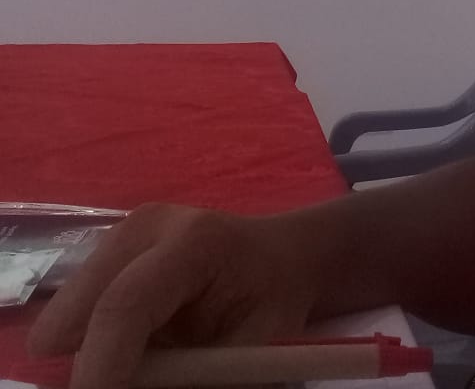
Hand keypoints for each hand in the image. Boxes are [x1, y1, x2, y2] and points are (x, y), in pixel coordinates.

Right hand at [29, 203, 319, 388]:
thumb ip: (194, 375)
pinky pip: (82, 312)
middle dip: (85, 365)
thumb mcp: (247, 346)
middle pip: (81, 305)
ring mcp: (122, 234)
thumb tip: (138, 387)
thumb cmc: (272, 300)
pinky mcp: (109, 252)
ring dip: (91, 353)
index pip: (124, 306)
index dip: (100, 367)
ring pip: (71, 313)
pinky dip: (95, 341)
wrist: (278, 259)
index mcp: (193, 242)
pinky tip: (130, 349)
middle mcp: (147, 227)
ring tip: (136, 365)